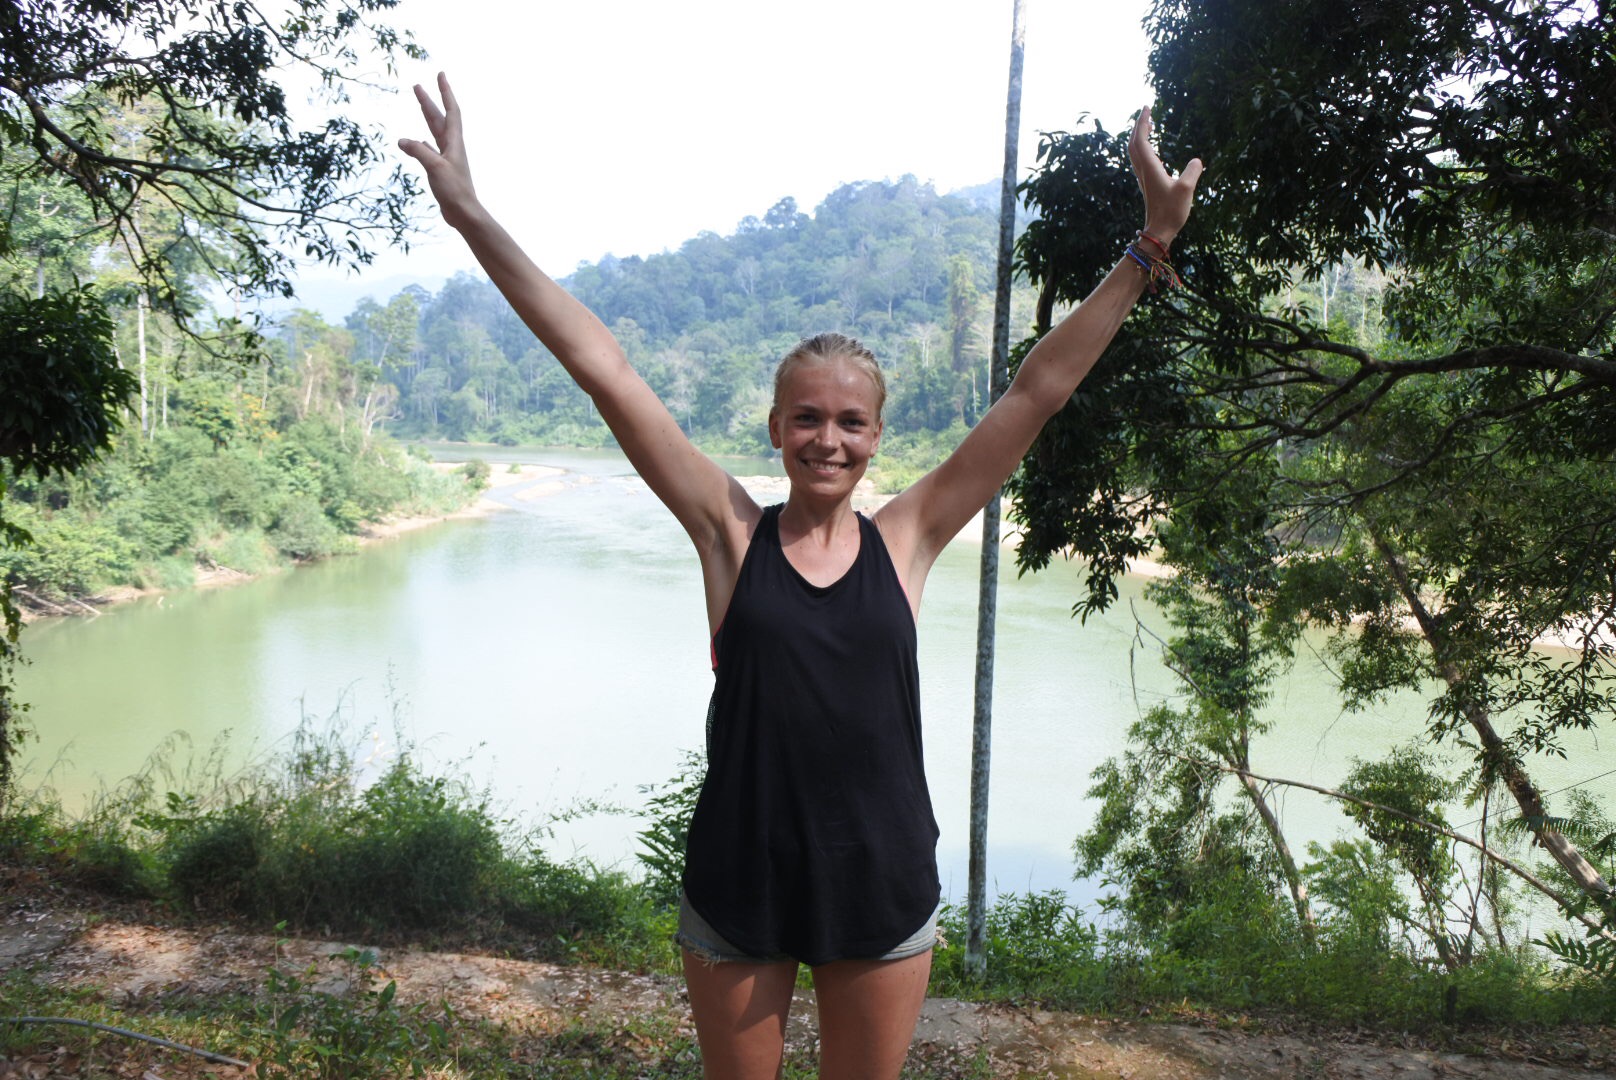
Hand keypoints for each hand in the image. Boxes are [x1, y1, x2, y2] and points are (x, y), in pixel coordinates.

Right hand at [398, 72, 481, 231]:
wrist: (464, 213)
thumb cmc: (454, 191)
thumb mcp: (435, 168)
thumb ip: (418, 152)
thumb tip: (402, 140)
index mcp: (454, 142)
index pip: (451, 110)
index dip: (446, 92)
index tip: (441, 74)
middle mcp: (452, 147)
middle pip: (440, 118)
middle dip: (430, 101)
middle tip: (416, 86)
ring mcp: (447, 157)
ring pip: (435, 131)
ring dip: (427, 116)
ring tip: (420, 104)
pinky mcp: (441, 169)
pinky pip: (430, 149)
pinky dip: (422, 142)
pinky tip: (417, 141)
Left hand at [1127, 105, 1202, 248]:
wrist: (1159, 231)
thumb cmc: (1171, 212)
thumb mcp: (1186, 190)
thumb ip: (1192, 172)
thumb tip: (1197, 160)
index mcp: (1150, 168)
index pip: (1141, 140)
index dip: (1143, 123)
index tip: (1147, 108)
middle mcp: (1143, 171)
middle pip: (1134, 143)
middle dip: (1139, 125)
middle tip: (1147, 112)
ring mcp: (1143, 177)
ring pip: (1134, 151)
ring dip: (1138, 136)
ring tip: (1148, 125)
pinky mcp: (1146, 183)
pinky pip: (1139, 159)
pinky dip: (1142, 147)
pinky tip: (1151, 147)